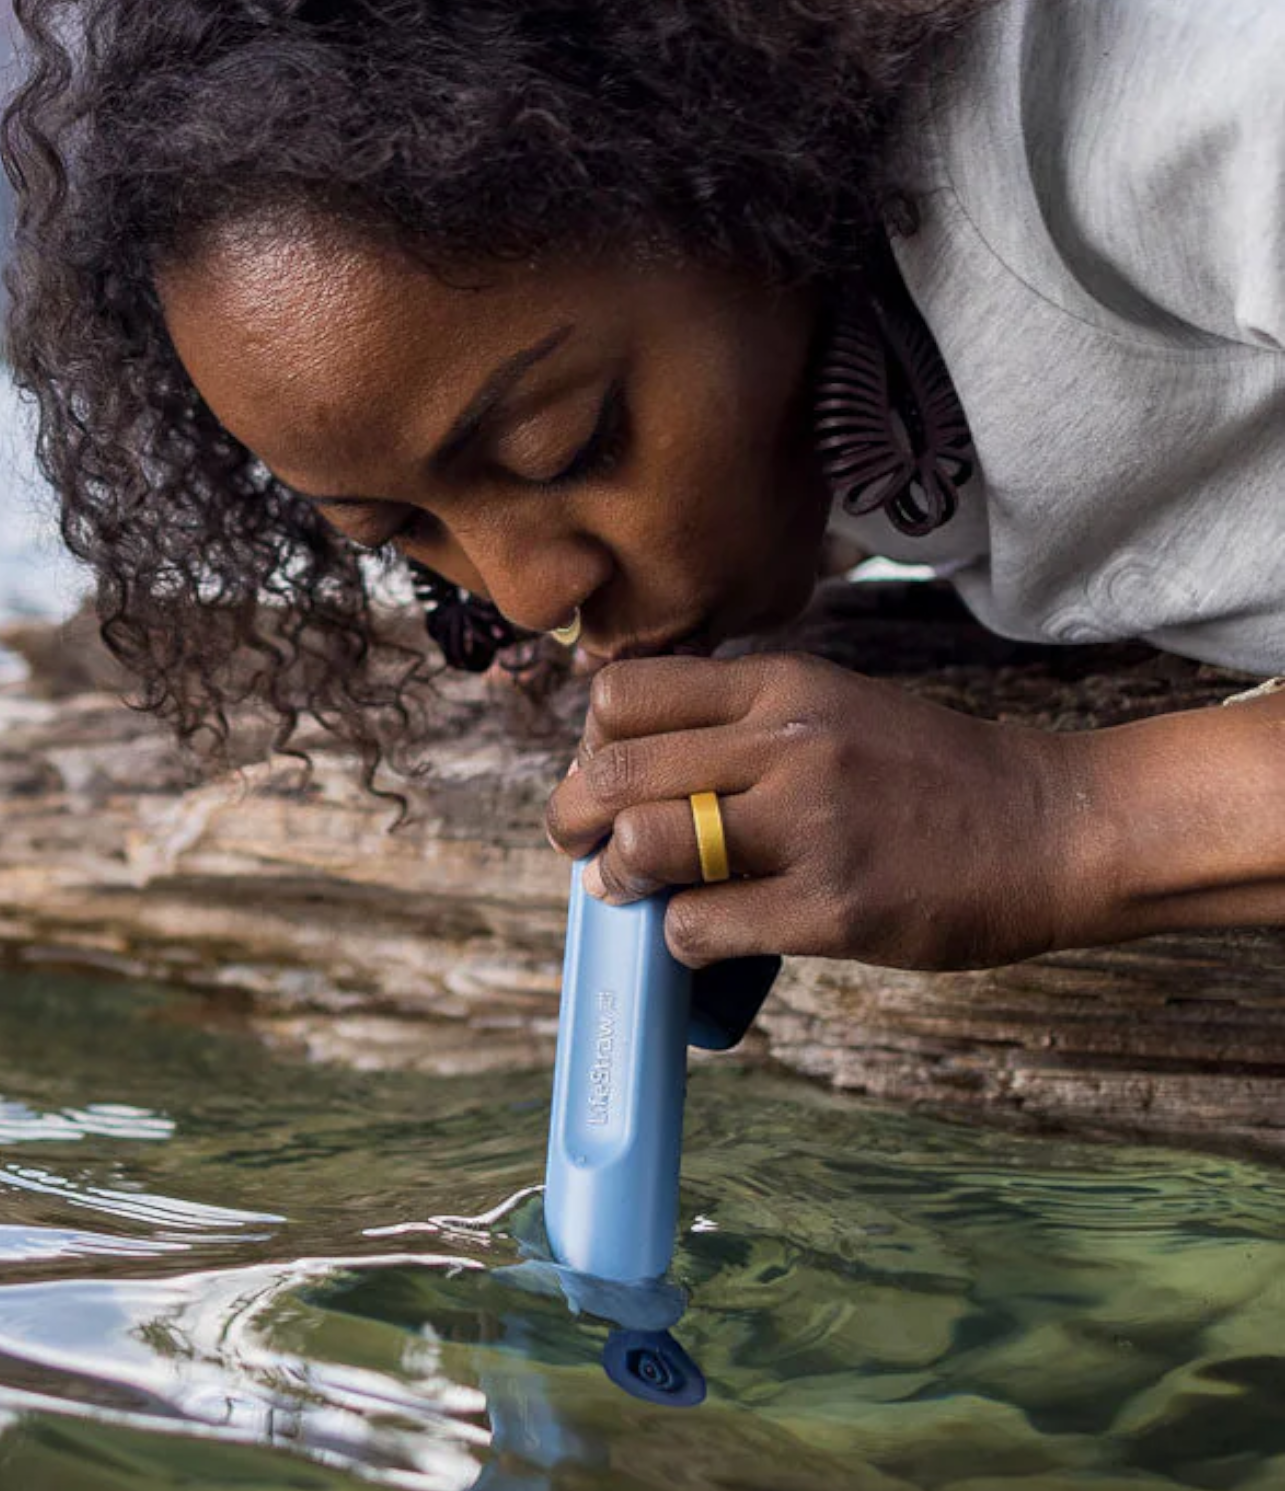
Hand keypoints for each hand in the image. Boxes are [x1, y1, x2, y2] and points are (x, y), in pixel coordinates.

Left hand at [544, 652, 1101, 971]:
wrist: (1051, 825)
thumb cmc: (928, 771)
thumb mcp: (829, 704)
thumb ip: (736, 719)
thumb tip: (623, 758)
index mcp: (778, 686)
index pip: (623, 696)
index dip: (592, 742)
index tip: (605, 773)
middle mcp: (786, 744)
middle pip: (613, 772)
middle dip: (574, 816)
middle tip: (584, 843)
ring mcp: (810, 826)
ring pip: (645, 844)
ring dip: (617, 877)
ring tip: (632, 889)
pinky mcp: (833, 908)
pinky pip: (701, 926)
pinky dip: (679, 938)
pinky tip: (701, 934)